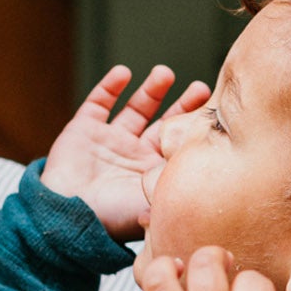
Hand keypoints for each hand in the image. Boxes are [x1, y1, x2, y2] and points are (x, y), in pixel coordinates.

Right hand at [41, 65, 209, 240]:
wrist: (70, 217)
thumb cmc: (115, 218)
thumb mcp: (158, 201)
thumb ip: (183, 183)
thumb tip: (220, 173)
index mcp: (152, 174)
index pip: (179, 143)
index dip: (195, 126)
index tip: (214, 109)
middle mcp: (134, 155)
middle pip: (163, 122)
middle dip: (182, 105)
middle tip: (200, 88)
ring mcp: (108, 142)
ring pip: (135, 109)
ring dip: (151, 90)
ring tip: (165, 73)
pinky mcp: (83, 131)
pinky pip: (98, 102)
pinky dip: (110, 86)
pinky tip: (124, 73)